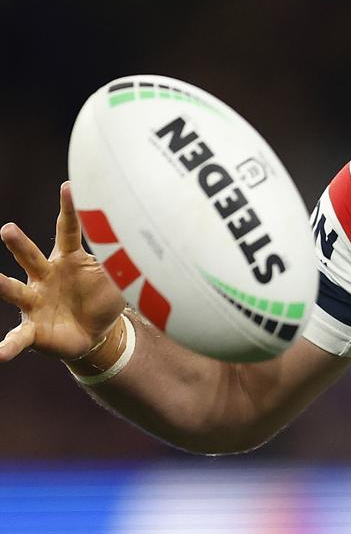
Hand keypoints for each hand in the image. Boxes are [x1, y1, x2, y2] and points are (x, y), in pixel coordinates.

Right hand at [0, 182, 125, 361]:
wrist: (97, 333)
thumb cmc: (104, 298)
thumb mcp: (120, 277)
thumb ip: (128, 258)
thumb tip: (152, 236)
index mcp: (67, 259)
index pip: (66, 230)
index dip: (68, 209)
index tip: (68, 186)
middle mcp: (45, 277)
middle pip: (30, 256)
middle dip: (18, 244)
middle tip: (7, 229)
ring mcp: (35, 302)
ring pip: (15, 291)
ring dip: (2, 285)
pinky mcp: (33, 330)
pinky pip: (18, 338)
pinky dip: (8, 346)